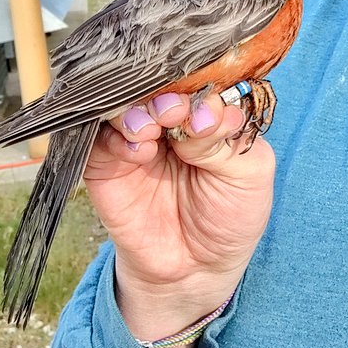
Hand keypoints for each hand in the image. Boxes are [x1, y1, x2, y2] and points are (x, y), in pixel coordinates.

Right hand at [84, 93, 274, 347]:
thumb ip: (228, 139)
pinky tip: (139, 151)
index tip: (210, 108)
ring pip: (126, 101)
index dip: (202, 87)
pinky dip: (118, 136)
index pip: (201, 78)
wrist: (196, 269)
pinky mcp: (105, 161)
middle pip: (160, 84)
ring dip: (141, 110)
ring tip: (155, 130)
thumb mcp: (249, 173)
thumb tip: (202, 111)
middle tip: (176, 114)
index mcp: (208, 109)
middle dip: (168, 96)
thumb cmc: (231, 213)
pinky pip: (98, 135)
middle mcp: (171, 116)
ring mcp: (137, 135)